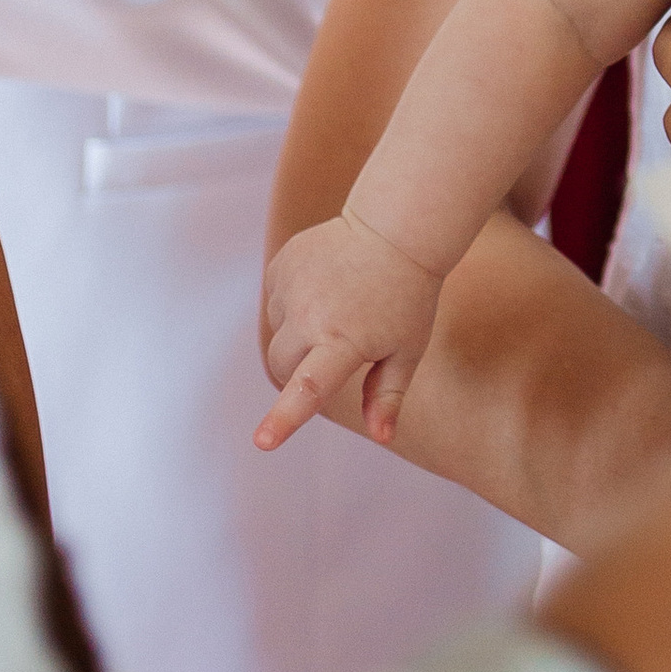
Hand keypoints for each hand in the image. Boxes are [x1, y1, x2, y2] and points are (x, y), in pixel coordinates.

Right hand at [255, 212, 443, 451]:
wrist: (394, 229)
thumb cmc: (408, 296)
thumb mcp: (407, 349)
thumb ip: (388, 395)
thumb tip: (381, 436)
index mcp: (344, 340)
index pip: (310, 388)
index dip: (284, 418)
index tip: (262, 442)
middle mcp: (311, 314)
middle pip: (282, 367)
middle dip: (299, 371)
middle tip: (338, 349)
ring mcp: (292, 286)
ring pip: (276, 333)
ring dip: (297, 334)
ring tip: (339, 307)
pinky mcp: (281, 265)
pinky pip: (274, 301)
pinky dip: (293, 304)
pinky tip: (325, 286)